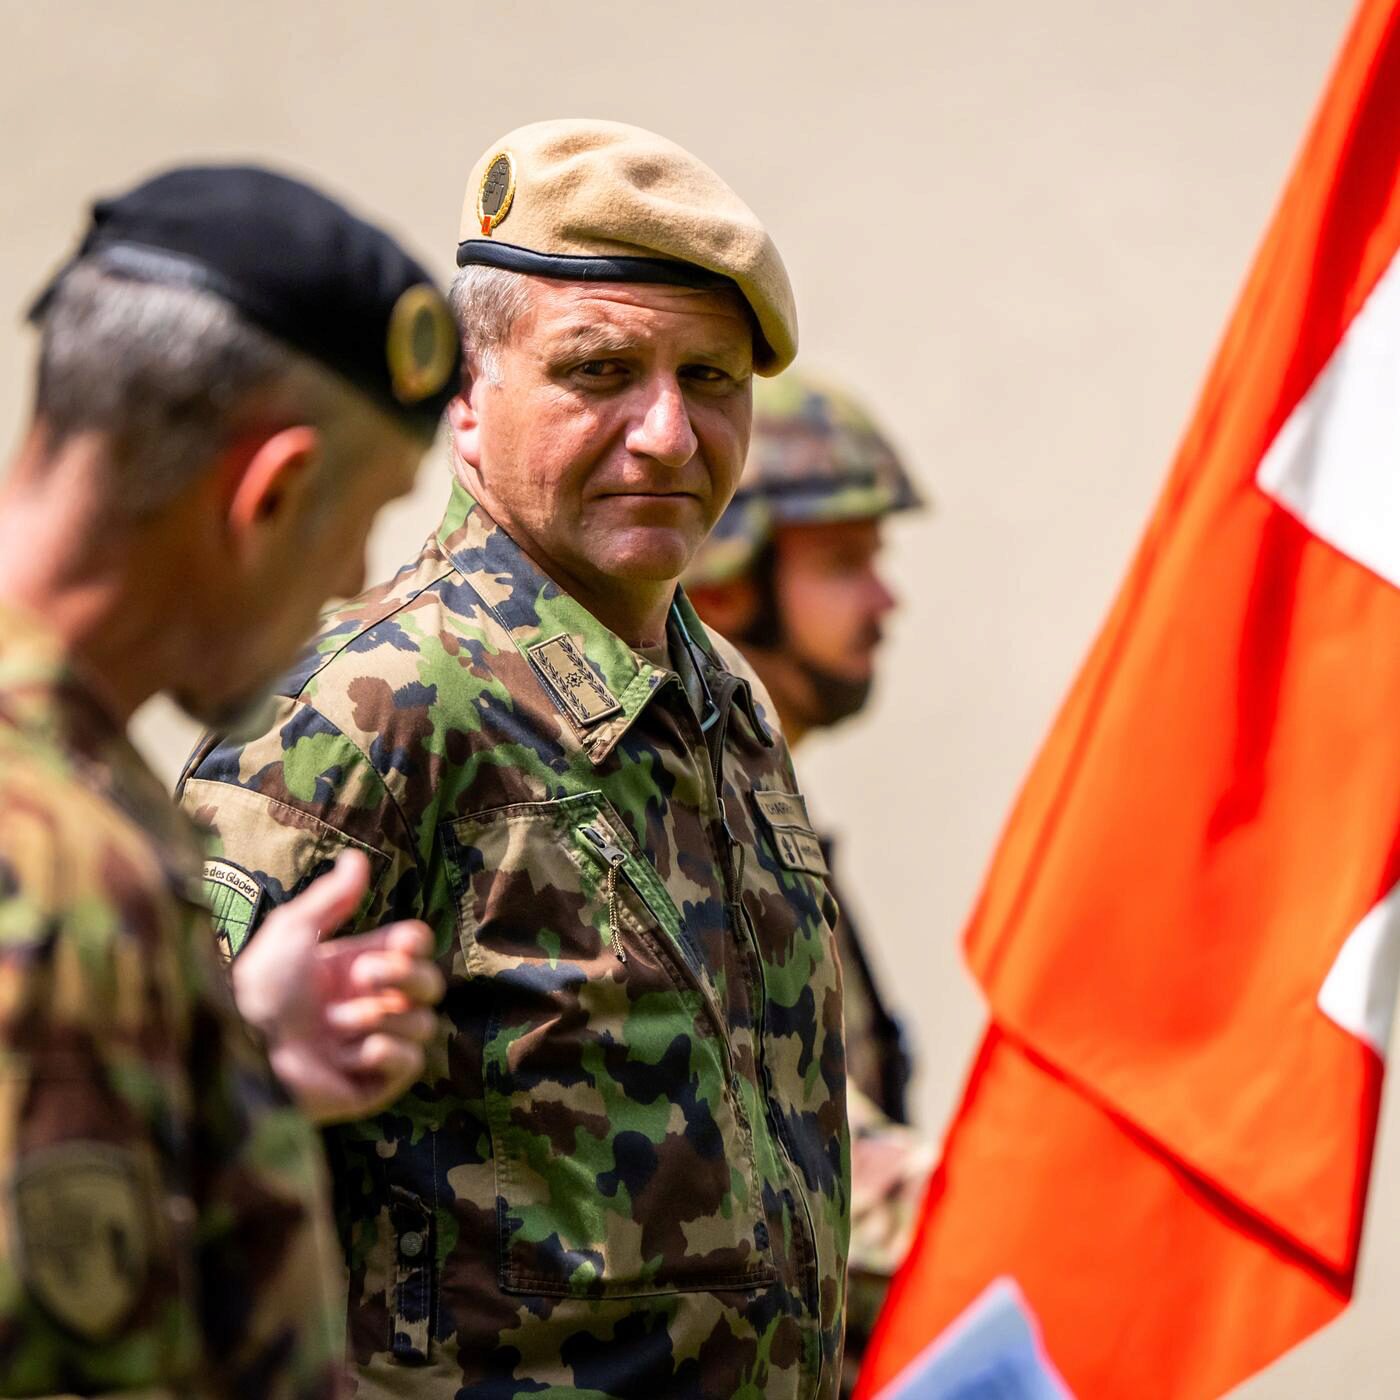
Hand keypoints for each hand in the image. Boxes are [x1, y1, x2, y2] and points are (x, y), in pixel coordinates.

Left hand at [231, 850, 445, 1124]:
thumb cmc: (260, 987)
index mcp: (358, 968)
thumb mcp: (294, 931)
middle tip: (366, 978)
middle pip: (432, 985)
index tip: (401, 944)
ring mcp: (373, 1046)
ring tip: (335, 1025)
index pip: (416, 949)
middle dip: (407, 978)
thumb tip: (357, 856)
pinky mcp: (373, 1085)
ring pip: (423, 1024)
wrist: (242, 1048)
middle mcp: (371, 1005)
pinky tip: (349, 1053)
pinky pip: (411, 1063)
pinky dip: (386, 1054)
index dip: (416, 946)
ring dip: (380, 1019)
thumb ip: (332, 896)